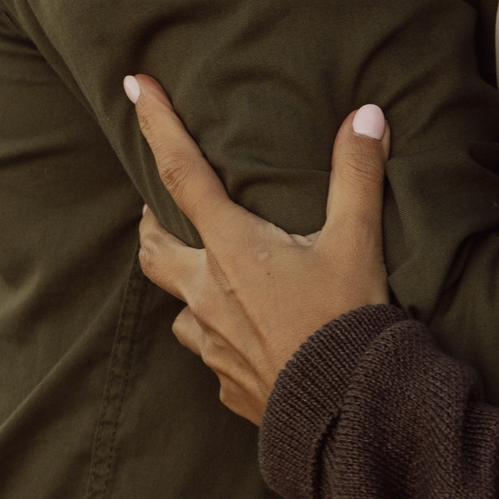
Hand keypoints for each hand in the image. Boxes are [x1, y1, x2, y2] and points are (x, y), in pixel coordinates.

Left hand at [129, 74, 392, 423]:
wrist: (345, 413)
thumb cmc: (345, 320)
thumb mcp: (358, 241)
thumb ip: (357, 175)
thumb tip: (365, 115)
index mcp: (232, 249)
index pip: (182, 172)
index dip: (157, 125)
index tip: (134, 86)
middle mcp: (207, 293)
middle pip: (155, 248)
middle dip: (152, 223)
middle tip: (158, 210)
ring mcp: (210, 342)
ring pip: (180, 306)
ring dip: (188, 286)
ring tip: (214, 280)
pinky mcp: (226, 382)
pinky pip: (211, 354)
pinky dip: (221, 337)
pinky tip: (251, 339)